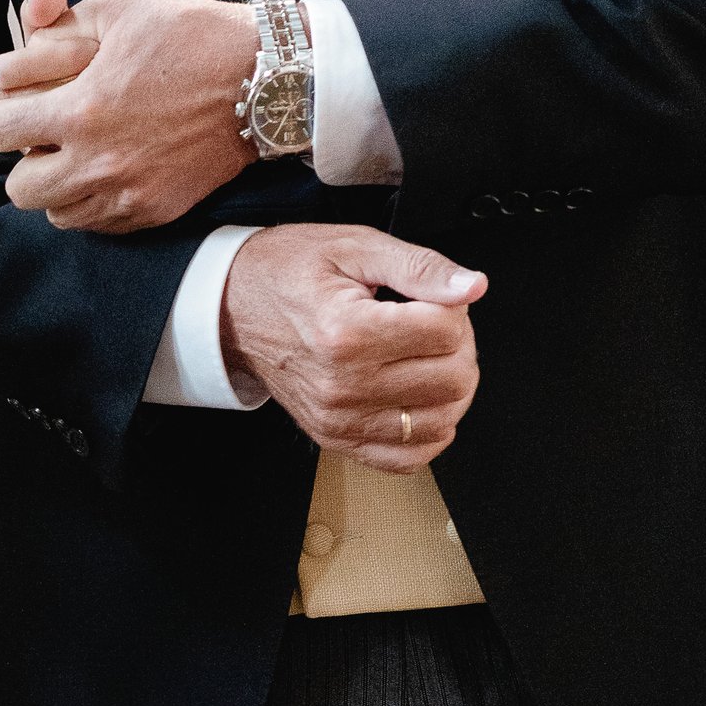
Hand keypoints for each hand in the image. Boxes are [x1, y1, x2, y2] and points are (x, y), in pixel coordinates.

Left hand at [0, 0, 258, 234]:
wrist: (264, 78)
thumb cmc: (190, 36)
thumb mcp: (117, 10)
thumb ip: (54, 29)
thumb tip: (12, 51)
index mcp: (81, 109)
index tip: (6, 111)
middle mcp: (98, 162)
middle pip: (18, 187)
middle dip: (22, 158)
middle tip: (44, 135)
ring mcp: (127, 194)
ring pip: (55, 213)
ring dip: (56, 184)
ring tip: (78, 153)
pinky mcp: (153, 211)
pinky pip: (95, 223)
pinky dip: (90, 201)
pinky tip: (109, 168)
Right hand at [220, 225, 484, 468]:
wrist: (233, 308)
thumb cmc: (289, 273)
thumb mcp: (356, 247)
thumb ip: (420, 267)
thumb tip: (471, 287)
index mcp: (347, 333)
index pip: (447, 332)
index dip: (453, 307)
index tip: (431, 297)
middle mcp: (343, 385)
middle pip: (453, 379)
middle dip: (458, 347)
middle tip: (432, 325)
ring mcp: (340, 419)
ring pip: (441, 421)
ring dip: (449, 388)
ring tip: (424, 359)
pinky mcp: (337, 439)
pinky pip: (409, 458)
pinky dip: (428, 431)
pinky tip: (417, 399)